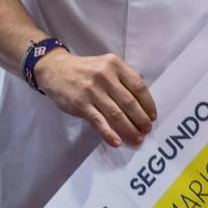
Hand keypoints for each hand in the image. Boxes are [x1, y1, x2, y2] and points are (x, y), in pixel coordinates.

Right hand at [33, 49, 156, 146]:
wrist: (54, 70)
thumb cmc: (84, 70)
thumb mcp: (105, 65)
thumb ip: (121, 79)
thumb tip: (141, 103)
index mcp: (114, 64)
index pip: (138, 86)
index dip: (148, 104)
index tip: (152, 116)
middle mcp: (105, 76)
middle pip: (129, 102)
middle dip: (141, 119)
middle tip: (147, 130)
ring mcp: (92, 90)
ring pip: (116, 114)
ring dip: (129, 129)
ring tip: (137, 139)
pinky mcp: (80, 104)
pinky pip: (99, 122)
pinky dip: (109, 134)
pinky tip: (117, 142)